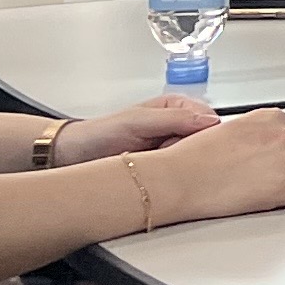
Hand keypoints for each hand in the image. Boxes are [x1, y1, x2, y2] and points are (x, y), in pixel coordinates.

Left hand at [61, 95, 218, 162]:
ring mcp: (172, 148)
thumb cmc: (101, 133)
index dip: (206, 135)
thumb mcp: (138, 121)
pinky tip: (159, 177)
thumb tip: (211, 121)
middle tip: (168, 156)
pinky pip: (181, 172)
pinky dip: (173, 176)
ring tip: (157, 165)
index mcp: (177, 107)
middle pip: (206, 141)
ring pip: (195, 159)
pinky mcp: (165, 168)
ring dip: (180, 165)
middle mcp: (178, 126)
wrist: (74, 156)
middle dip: (191, 152)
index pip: (210, 120)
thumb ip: (174, 119)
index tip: (189, 144)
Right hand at [144, 109, 284, 223]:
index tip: (275, 159)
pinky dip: (280, 202)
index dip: (284, 150)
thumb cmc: (194, 158)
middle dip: (284, 168)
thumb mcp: (232, 130)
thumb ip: (259, 133)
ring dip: (283, 184)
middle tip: (257, 178)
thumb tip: (266, 146)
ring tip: (251, 188)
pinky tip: (255, 199)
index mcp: (271, 117)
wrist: (181, 178)